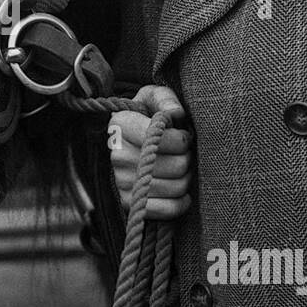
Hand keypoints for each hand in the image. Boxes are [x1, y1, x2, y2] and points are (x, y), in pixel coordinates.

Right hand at [108, 84, 191, 220]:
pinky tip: (181, 192)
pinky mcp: (128, 202)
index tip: (182, 135)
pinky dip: (181, 202)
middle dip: (188, 158)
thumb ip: (166, 99)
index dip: (182, 138)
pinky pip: (166, 209)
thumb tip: (175, 114)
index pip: (162, 137)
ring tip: (180, 168)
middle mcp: (118, 154)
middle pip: (177, 164)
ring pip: (176, 186)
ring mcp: (121, 180)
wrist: (131, 141)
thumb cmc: (149, 115)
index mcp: (120, 124)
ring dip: (187, 178)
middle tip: (184, 153)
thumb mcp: (154, 96)